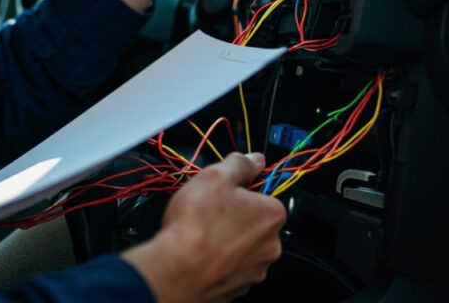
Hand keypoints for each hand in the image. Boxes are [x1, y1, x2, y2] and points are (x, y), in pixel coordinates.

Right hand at [121, 153, 286, 302]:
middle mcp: (270, 246)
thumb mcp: (215, 176)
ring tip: (200, 233)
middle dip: (234, 216)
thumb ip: (239, 165)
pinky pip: (230, 268)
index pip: (265, 194)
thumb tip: (253, 160)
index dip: (242, 190)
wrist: (177, 271)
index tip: (224, 191)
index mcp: (272, 215)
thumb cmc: (196, 225)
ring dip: (226, 239)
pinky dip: (218, 260)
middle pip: (254, 222)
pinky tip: (199, 252)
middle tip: (208, 211)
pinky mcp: (236, 288)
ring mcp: (254, 270)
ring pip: (242, 247)